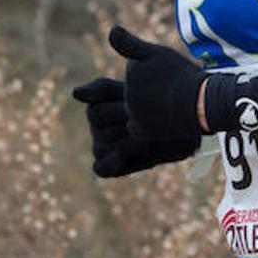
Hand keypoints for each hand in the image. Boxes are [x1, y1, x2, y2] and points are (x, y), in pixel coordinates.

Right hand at [72, 76, 197, 177]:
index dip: (117, 103)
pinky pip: (100, 168)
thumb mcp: (133, 88)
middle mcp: (96, 127)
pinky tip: (120, 158)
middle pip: (98, 120)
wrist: (183, 125)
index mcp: (97, 104)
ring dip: (126, 140)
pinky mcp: (111, 167)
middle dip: (122, 117)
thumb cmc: (156, 103)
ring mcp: (101, 147)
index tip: (132, 101)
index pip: (95, 104)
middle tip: (143, 119)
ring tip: (146, 136)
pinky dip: (108, 165)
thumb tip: (74, 94)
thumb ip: (101, 89)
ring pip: (101, 144)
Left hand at [108, 25, 207, 141]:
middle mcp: (127, 91)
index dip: (156, 70)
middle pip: (139, 89)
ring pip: (140, 107)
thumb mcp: (159, 53)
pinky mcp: (139, 129)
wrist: (201, 104)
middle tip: (173, 89)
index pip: (139, 69)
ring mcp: (132, 111)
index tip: (170, 72)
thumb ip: (130, 43)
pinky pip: (140, 125)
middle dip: (154, 90)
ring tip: (173, 103)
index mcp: (132, 69)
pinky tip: (166, 118)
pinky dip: (152, 122)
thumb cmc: (183, 76)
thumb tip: (111, 29)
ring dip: (153, 106)